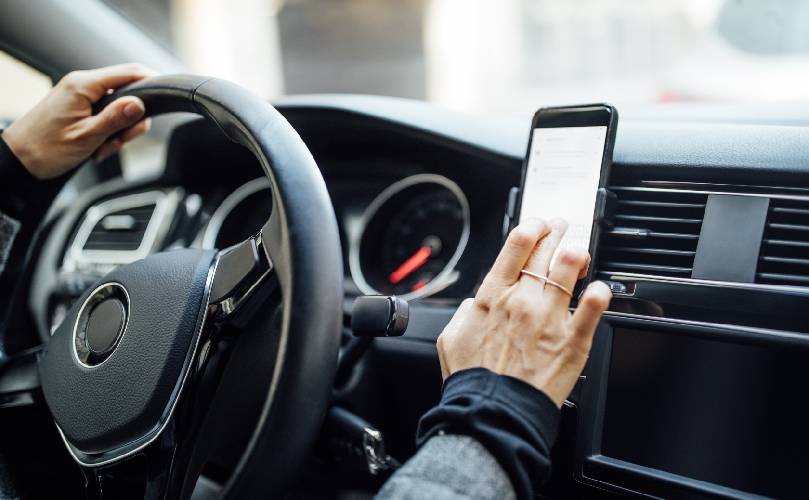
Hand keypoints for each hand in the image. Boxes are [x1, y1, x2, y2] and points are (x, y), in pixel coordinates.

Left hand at [1, 63, 155, 178]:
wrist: (19, 160)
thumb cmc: (45, 149)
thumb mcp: (87, 136)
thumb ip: (116, 118)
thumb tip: (140, 103)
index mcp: (83, 85)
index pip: (129, 72)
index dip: (153, 81)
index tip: (168, 94)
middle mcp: (82, 85)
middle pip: (127, 93)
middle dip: (131, 121)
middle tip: (120, 141)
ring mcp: (81, 96)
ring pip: (119, 108)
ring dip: (118, 131)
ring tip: (101, 148)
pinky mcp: (80, 107)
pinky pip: (106, 115)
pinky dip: (108, 133)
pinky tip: (96, 147)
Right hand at [436, 218, 611, 407]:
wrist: (494, 412)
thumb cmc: (474, 380)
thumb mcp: (452, 338)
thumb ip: (466, 313)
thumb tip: (477, 303)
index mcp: (492, 296)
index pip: (517, 244)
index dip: (532, 226)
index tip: (538, 225)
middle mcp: (522, 300)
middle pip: (546, 249)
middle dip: (556, 232)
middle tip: (561, 229)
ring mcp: (549, 318)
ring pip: (570, 267)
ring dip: (578, 254)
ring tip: (580, 254)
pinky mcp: (573, 340)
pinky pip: (595, 307)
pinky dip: (601, 293)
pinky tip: (601, 289)